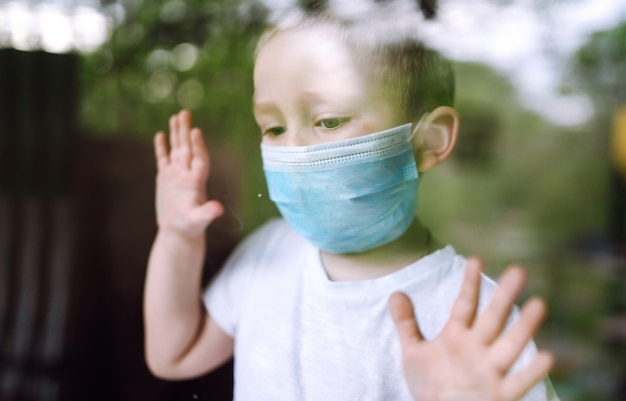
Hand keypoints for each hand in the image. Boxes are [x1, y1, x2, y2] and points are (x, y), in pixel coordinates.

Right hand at [153, 110, 223, 237]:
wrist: (179, 232)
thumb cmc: (190, 227)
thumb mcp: (198, 220)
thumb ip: (207, 213)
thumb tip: (218, 209)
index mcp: (196, 181)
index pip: (199, 159)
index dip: (198, 146)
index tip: (197, 131)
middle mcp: (187, 174)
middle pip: (187, 148)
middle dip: (186, 131)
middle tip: (185, 112)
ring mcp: (176, 175)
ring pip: (176, 149)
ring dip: (177, 133)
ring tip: (176, 116)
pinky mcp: (165, 179)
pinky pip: (163, 159)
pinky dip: (162, 147)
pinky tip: (161, 134)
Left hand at [388, 258, 553, 400]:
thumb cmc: (431, 385)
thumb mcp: (414, 353)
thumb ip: (406, 324)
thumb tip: (394, 293)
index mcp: (457, 337)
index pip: (465, 305)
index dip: (469, 283)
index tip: (475, 259)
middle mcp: (477, 349)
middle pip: (492, 318)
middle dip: (503, 296)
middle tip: (518, 270)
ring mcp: (490, 371)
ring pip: (510, 345)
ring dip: (523, 327)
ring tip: (538, 304)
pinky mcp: (499, 395)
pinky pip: (517, 383)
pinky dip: (531, 372)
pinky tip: (547, 356)